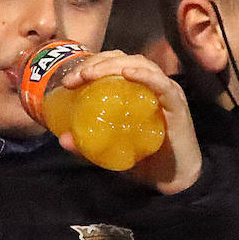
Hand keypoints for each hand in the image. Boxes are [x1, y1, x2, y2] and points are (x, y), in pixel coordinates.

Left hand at [52, 49, 203, 193]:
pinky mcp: (176, 105)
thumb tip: (62, 139)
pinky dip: (144, 75)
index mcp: (136, 88)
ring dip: (112, 66)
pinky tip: (128, 73)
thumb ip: (88, 146)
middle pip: (124, 59)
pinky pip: (161, 84)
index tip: (68, 80)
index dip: (90, 64)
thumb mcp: (109, 151)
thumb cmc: (144, 160)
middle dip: (96, 63)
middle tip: (73, 78)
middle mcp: (152, 84)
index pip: (113, 63)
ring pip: (141, 64)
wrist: (173, 180)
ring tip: (90, 75)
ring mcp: (166, 92)